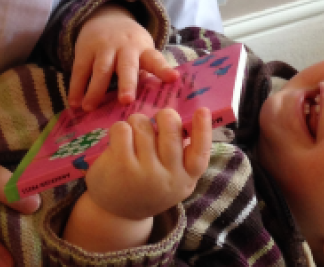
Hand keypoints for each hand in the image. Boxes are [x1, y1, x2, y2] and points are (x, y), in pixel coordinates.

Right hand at [69, 5, 177, 110]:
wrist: (106, 17)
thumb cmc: (130, 46)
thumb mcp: (143, 52)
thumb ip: (147, 73)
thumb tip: (154, 102)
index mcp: (144, 50)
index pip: (156, 60)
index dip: (164, 69)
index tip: (173, 78)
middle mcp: (125, 48)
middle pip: (127, 65)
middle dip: (127, 83)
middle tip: (126, 100)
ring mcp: (104, 48)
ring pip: (101, 69)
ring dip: (95, 89)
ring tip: (89, 108)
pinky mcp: (85, 50)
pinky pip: (80, 70)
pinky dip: (76, 87)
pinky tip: (74, 103)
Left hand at [83, 107, 212, 221]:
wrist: (119, 214)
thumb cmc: (151, 186)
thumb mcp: (175, 178)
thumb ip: (183, 156)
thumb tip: (187, 122)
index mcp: (186, 178)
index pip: (200, 153)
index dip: (203, 130)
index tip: (203, 110)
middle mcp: (167, 178)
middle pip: (170, 130)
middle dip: (165, 116)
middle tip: (160, 118)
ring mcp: (144, 173)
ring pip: (143, 125)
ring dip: (138, 123)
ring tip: (135, 134)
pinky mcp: (121, 166)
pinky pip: (123, 129)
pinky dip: (121, 128)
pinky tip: (121, 140)